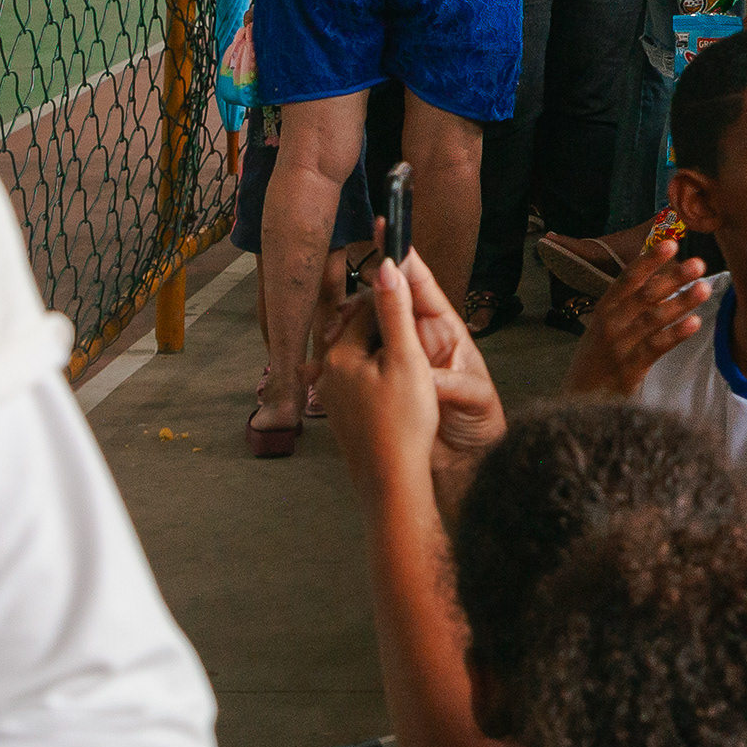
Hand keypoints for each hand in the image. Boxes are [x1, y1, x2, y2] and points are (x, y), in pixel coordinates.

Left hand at [321, 250, 505, 505]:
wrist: (392, 482)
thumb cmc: (404, 422)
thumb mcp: (407, 359)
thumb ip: (395, 311)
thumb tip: (386, 264)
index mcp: (339, 356)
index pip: (367, 310)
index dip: (396, 302)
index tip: (418, 297)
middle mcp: (327, 374)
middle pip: (361, 334)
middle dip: (388, 329)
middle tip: (418, 337)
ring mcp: (331, 399)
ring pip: (361, 360)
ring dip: (384, 355)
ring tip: (414, 367)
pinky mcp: (342, 419)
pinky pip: (360, 384)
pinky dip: (379, 380)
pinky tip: (400, 393)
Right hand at [566, 237, 732, 398]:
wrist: (577, 401)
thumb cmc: (598, 358)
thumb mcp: (606, 326)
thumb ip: (630, 304)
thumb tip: (664, 278)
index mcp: (605, 308)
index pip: (628, 278)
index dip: (649, 260)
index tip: (671, 244)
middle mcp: (610, 324)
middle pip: (645, 295)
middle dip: (672, 278)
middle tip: (698, 263)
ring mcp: (619, 346)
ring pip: (653, 319)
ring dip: (681, 302)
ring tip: (704, 288)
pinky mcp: (629, 370)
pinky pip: (655, 347)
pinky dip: (675, 334)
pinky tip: (695, 323)